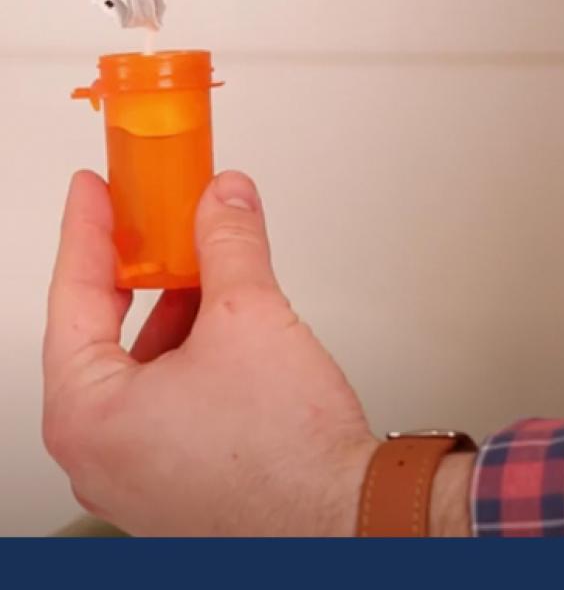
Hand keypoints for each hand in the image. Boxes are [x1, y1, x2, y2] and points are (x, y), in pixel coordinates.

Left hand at [43, 170, 378, 535]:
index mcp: (88, 414)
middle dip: (136, 271)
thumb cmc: (284, 457)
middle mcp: (102, 452)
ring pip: (141, 366)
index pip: (72, 295)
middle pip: (103, 332)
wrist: (343, 521)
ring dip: (171, 310)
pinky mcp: (179, 479)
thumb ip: (230, 242)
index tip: (94, 191)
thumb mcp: (249, 316)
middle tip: (153, 225)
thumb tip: (225, 198)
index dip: (87, 229)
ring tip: (204, 269)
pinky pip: (167, 397)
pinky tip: (226, 327)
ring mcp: (140, 471)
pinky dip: (189, 351)